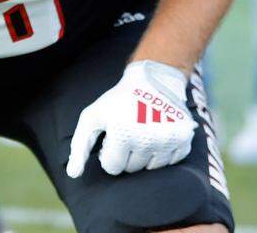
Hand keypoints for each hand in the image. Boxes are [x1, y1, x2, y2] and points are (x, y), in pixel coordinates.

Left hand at [66, 60, 195, 177]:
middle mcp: (148, 139)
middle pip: (131, 169)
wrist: (152, 80)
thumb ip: (80, 146)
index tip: (112, 136)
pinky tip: (157, 133)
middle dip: (126, 153)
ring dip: (144, 154)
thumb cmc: (117, 101)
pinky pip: (170, 162)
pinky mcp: (184, 139)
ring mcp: (168, 140)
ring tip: (142, 131)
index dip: (109, 152)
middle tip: (128, 131)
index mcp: (123, 134)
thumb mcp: (93, 116)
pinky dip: (162, 152)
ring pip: (150, 168)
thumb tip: (72, 174)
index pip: (112, 167)